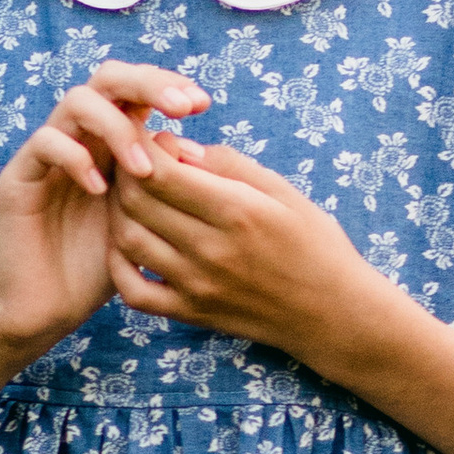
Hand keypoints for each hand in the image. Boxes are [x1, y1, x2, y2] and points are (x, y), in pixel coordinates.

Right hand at [0, 62, 209, 365]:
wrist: (48, 310)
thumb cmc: (104, 268)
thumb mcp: (148, 224)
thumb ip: (168, 186)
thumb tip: (194, 147)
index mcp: (111, 142)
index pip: (137, 89)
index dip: (168, 85)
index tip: (203, 105)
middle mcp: (79, 138)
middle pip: (107, 78)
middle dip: (147, 83)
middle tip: (181, 107)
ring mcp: (47, 154)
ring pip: (77, 101)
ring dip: (117, 127)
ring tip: (144, 170)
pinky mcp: (18, 177)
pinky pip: (44, 143)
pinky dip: (76, 158)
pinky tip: (100, 190)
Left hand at [108, 143, 397, 372]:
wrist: (334, 314)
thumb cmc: (315, 244)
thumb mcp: (284, 191)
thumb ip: (228, 164)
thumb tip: (176, 146)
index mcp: (238, 210)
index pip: (160, 170)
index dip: (142, 147)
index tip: (151, 140)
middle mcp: (212, 249)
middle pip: (136, 201)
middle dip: (126, 172)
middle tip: (135, 163)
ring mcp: (197, 285)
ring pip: (128, 239)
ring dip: (119, 211)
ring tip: (133, 197)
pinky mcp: (191, 313)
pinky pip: (134, 291)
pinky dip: (119, 264)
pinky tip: (130, 243)